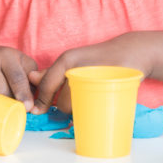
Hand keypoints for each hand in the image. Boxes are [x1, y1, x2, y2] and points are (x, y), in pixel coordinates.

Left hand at [29, 33, 147, 113]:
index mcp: (67, 60)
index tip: (37, 111)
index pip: (47, 85)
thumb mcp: (73, 62)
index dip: (41, 102)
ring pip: (79, 108)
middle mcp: (78, 67)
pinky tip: (97, 106)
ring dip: (81, 111)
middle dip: (67, 108)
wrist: (130, 51)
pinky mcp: (109, 86)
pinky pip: (93, 109)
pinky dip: (93, 112)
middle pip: (63, 102)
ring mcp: (93, 77)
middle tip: (78, 102)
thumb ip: (52, 72)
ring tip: (90, 101)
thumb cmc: (97, 59)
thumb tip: (31, 78)